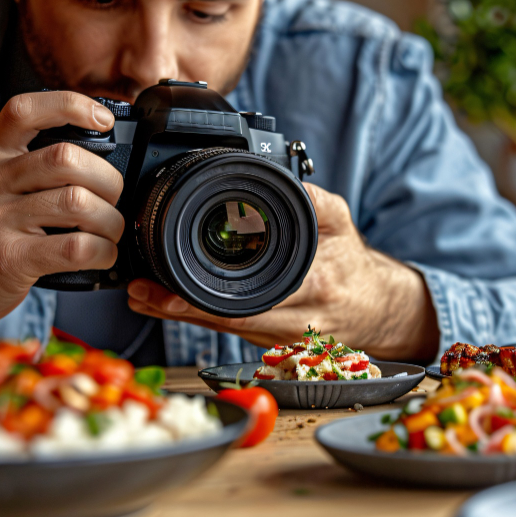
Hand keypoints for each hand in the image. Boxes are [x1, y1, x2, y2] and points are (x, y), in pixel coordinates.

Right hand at [0, 92, 124, 350]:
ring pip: (79, 203)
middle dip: (109, 180)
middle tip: (113, 199)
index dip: (70, 105)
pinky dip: (104, 251)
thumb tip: (103, 151)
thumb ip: (36, 165)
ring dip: (111, 221)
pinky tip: (102, 254)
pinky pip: (77, 247)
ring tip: (110, 231)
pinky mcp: (11, 258)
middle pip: (67, 159)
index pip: (25, 110)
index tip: (104, 120)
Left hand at [127, 183, 439, 362]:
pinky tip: (168, 305)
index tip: (162, 291)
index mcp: (310, 289)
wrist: (377, 309)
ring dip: (178, 314)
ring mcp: (278, 338)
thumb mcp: (341, 222)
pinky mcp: (269, 343)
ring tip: (142, 295)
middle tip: (138, 292)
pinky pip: (227, 331)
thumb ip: (313, 199)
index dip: (197, 301)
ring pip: (218, 329)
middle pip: (221, 320)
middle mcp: (291, 322)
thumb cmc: (354, 266)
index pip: (246, 301)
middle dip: (175, 308)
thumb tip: (279, 173)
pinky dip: (197, 318)